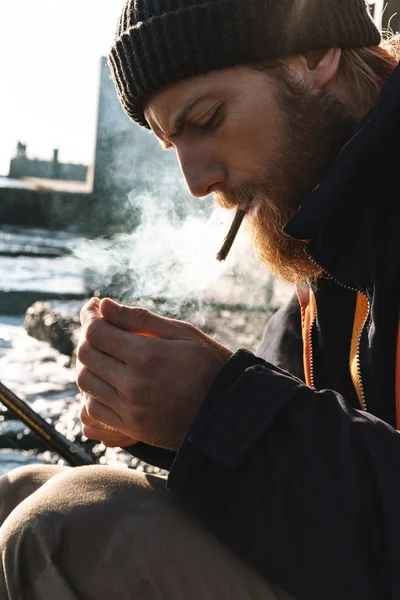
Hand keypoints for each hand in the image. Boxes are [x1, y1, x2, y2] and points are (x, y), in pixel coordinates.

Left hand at [76, 297, 231, 449]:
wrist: (228, 411)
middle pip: (86, 356)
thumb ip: (140, 319)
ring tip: (105, 357)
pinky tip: (109, 383)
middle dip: (88, 339)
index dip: (90, 319)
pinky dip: (93, 394)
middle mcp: (134, 384)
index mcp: (148, 355)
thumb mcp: (182, 333)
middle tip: (101, 331)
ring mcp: (131, 409)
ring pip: (86, 383)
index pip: (96, 333)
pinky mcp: (132, 428)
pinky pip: (94, 411)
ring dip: (89, 366)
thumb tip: (105, 305)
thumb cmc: (208, 364)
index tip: (97, 312)